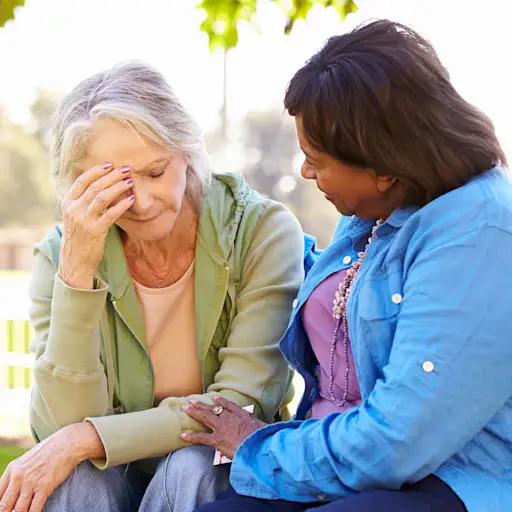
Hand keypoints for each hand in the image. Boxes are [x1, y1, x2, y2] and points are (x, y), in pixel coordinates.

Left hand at [0, 423, 102, 511]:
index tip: (5, 509)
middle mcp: (18, 476)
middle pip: (4, 506)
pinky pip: (33, 509)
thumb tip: (12, 493)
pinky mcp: (44, 486)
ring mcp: (31, 482)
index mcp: (12, 469)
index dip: (0, 506)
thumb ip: (18, 475)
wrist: (69, 442)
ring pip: (18, 510)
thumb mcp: (28, 460)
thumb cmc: (51, 451)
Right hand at [59, 162, 134, 288]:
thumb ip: (84, 203)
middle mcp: (73, 210)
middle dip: (112, 175)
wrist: (75, 262)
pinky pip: (110, 214)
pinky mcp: (95, 231)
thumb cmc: (79, 238)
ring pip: (102, 197)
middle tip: (127, 169)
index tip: (109, 164)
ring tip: (131, 181)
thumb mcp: (76, 217)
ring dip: (118, 186)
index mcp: (68, 203)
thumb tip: (101, 187)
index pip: (81, 181)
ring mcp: (83, 220)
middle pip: (95, 186)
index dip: (96, 171)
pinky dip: (121, 205)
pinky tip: (131, 200)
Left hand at [180, 396, 265, 459]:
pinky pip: (201, 437)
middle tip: (190, 401)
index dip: (220, 402)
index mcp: (241, 415)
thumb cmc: (263, 438)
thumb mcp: (262, 427)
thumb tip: (261, 428)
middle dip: (200, 405)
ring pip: (204, 417)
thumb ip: (258, 426)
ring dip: (193, 412)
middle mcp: (229, 418)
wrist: (257, 446)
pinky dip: (191, 437)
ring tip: (184, 408)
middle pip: (212, 409)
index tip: (213, 398)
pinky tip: (182, 435)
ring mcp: (221, 428)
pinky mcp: (217, 439)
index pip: (228, 406)